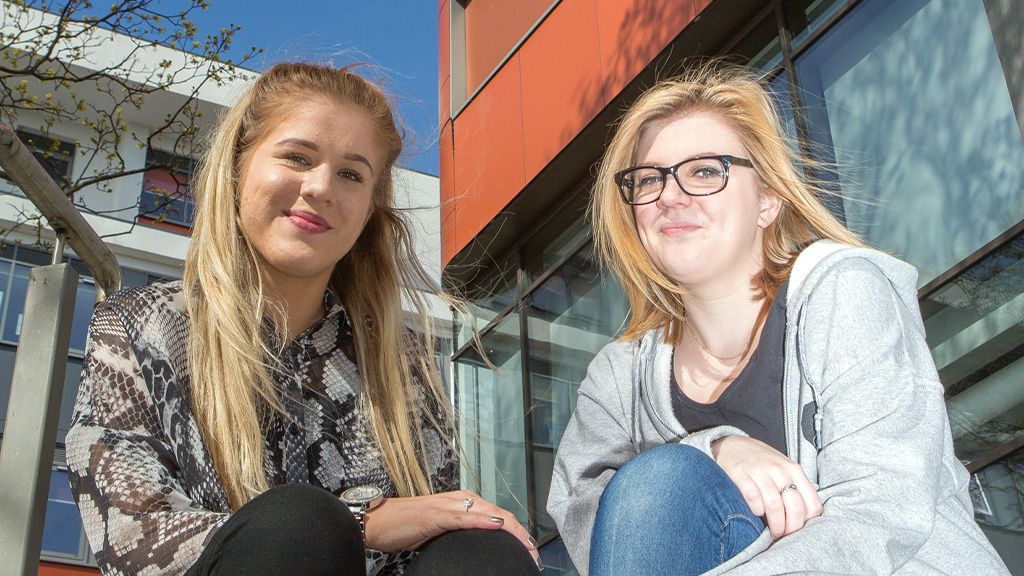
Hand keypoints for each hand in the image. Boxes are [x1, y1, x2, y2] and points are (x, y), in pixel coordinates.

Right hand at [362, 490, 538, 562]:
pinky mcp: (436, 514)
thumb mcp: (440, 532)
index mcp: (462, 503)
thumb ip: (461, 534)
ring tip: (526, 544)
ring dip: (510, 529)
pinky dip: (482, 521)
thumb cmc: (406, 527)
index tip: (529, 551)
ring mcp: (448, 505)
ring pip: (488, 513)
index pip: (498, 517)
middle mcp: (459, 500)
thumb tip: (479, 548)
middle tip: (534, 553)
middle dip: (520, 534)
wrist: (379, 522)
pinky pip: (464, 517)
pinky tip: (495, 525)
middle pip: (499, 514)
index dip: (517, 533)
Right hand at [711, 436, 821, 538]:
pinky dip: (756, 510)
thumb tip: (804, 518)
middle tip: (785, 535)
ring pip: (775, 506)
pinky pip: (753, 498)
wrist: (731, 445)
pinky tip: (756, 512)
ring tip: (772, 533)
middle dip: (791, 529)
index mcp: (794, 470)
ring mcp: (760, 471)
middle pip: (795, 507)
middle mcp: (780, 469)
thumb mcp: (782, 469)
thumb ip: (795, 488)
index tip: (798, 530)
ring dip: (775, 525)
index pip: (812, 504)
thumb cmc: (760, 461)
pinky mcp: (741, 473)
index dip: (807, 523)